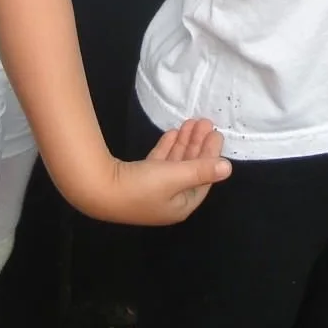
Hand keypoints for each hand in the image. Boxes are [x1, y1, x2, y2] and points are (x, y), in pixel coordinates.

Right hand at [77, 118, 230, 225]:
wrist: (99, 189)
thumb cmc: (142, 187)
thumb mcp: (175, 177)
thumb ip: (202, 169)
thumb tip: (228, 168)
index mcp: (181, 206)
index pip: (203, 178)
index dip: (211, 156)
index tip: (216, 134)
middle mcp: (169, 200)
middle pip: (190, 169)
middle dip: (197, 146)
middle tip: (205, 122)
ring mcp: (152, 191)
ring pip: (175, 164)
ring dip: (183, 143)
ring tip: (191, 122)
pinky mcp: (137, 180)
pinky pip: (159, 163)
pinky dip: (167, 148)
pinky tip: (172, 133)